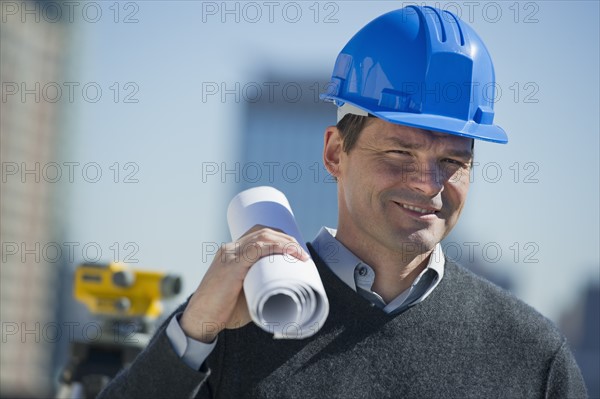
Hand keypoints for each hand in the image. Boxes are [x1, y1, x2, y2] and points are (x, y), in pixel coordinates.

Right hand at [179, 225, 308, 342]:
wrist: (200, 320)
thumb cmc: (223, 311)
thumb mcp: (244, 293)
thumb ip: (260, 287)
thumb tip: (285, 290)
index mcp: (231, 252)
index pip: (258, 232)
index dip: (280, 236)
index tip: (296, 247)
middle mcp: (230, 249)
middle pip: (263, 232)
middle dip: (287, 238)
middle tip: (303, 253)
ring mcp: (230, 255)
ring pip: (263, 237)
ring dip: (286, 243)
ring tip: (301, 255)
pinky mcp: (232, 266)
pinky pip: (258, 249)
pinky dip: (277, 248)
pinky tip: (290, 253)